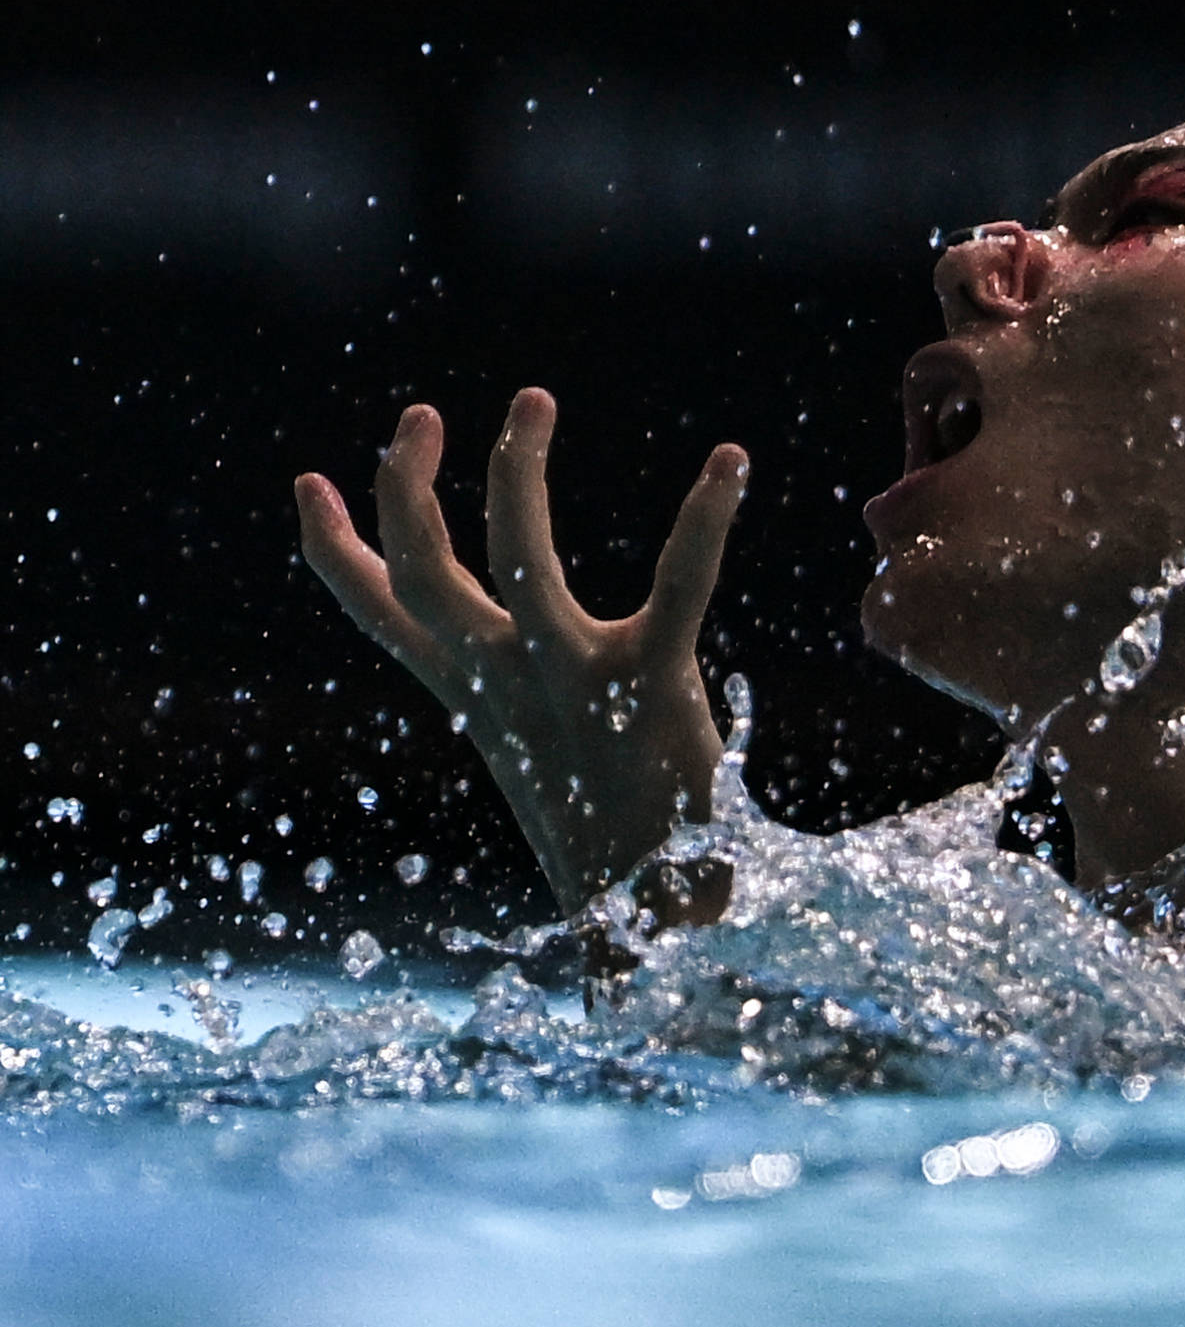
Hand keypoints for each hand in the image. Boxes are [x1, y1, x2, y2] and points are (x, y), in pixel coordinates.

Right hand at [294, 389, 746, 912]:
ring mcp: (572, 678)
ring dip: (513, 473)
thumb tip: (532, 831)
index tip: (310, 483)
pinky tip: (732, 460)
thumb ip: (544, 773)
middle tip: (418, 414)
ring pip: (515, 555)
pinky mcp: (654, 680)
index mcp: (479, 702)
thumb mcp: (557, 795)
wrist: (667, 926)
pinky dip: (706, 519)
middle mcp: (508, 683)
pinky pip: (679, 583)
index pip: (386, 617)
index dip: (340, 551)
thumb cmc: (618, 870)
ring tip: (530, 400)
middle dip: (406, 491)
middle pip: (425, 573)